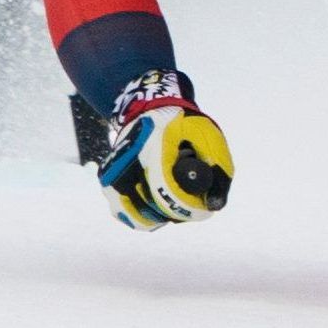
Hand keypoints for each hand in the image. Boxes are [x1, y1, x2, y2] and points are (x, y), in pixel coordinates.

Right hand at [98, 70, 234, 230]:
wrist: (151, 110)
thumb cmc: (184, 125)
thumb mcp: (208, 136)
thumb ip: (218, 169)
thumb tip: (214, 206)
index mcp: (150, 146)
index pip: (165, 191)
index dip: (188, 207)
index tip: (204, 209)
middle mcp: (125, 163)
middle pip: (153, 207)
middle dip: (179, 210)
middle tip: (193, 200)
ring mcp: (112, 177)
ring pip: (141, 217)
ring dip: (164, 214)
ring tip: (176, 193)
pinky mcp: (109, 186)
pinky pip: (130, 216)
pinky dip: (149, 217)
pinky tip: (162, 203)